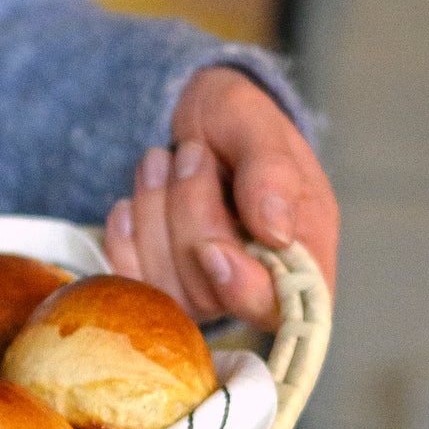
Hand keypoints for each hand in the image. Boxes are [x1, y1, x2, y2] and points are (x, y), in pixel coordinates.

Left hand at [103, 67, 338, 327]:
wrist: (193, 122)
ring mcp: (206, 291)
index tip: (210, 248)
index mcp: (304, 253)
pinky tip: (129, 203)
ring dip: (153, 215)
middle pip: (211, 292)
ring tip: (160, 161)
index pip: (282, 306)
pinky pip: (130, 283)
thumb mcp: (258, 126)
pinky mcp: (162, 285)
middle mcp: (258, 282)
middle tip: (190, 153)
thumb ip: (271, 174)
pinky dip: (124, 238)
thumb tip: (276, 233)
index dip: (243, 291)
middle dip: (188, 216)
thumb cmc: (237, 123)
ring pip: (166, 287)